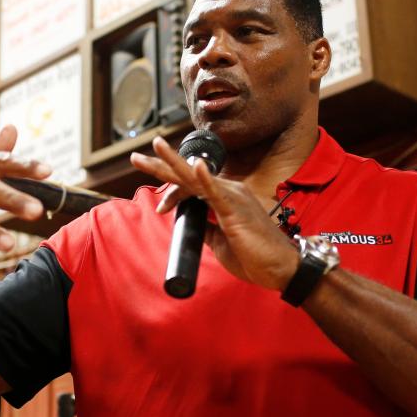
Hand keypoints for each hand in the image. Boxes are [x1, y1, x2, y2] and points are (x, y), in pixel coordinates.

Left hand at [130, 136, 297, 290]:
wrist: (281, 269)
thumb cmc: (255, 256)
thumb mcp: (220, 242)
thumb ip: (205, 227)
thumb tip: (188, 219)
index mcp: (224, 198)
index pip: (191, 187)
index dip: (171, 193)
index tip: (160, 207)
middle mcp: (228, 191)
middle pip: (188, 174)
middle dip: (161, 164)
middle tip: (136, 156)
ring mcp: (232, 197)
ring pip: (196, 177)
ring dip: (173, 162)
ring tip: (155, 147)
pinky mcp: (237, 209)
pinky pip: (218, 191)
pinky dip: (206, 178)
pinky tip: (196, 165)